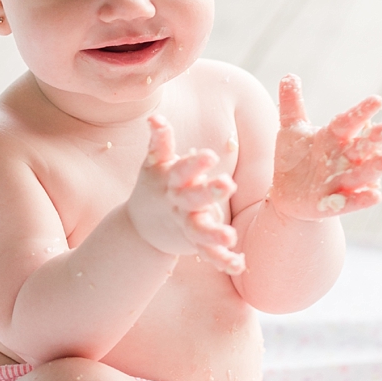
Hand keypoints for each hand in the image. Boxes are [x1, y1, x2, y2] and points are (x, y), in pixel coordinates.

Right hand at [126, 114, 243, 273]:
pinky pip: (209, 253)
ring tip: (230, 237)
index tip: (209, 155)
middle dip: (208, 192)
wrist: (141, 226)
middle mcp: (178, 203)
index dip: (194, 164)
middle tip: (226, 185)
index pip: (182, 169)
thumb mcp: (156, 164)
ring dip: (214, 234)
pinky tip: (240, 263)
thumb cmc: (157, 185)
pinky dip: (223, 259)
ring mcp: (185, 224)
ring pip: (199, 229)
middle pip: (192, 197)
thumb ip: (159, 142)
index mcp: (171, 181)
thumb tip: (154, 117)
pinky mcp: (194, 243)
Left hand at [268, 75, 381, 220]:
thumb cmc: (295, 158)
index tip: (377, 100)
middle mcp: (345, 158)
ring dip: (375, 167)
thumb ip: (292, 104)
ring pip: (364, 173)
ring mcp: (343, 181)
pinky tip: (374, 196)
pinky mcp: (336, 203)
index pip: (351, 121)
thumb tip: (289, 75)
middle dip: (375, 139)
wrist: (287, 194)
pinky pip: (353, 201)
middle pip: (364, 146)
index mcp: (335, 137)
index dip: (363, 111)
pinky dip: (363, 199)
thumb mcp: (291, 130)